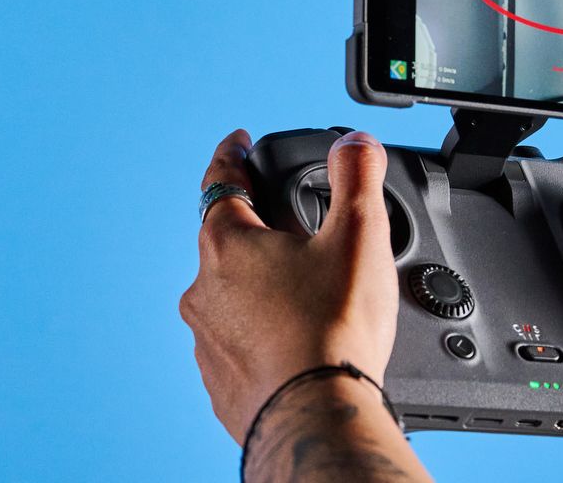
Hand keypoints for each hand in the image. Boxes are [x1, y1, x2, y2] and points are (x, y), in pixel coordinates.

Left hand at [179, 129, 399, 443]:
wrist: (317, 419)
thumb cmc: (332, 331)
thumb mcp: (358, 235)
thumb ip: (356, 177)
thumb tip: (355, 143)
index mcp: (226, 244)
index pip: (220, 179)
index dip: (233, 155)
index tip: (237, 143)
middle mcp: (204, 290)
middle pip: (225, 240)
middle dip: (257, 230)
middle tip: (294, 230)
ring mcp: (207, 341)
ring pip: (229, 296)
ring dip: (257, 287)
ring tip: (303, 295)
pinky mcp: (221, 382)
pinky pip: (236, 344)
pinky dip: (260, 335)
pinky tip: (293, 343)